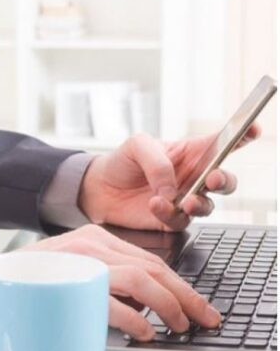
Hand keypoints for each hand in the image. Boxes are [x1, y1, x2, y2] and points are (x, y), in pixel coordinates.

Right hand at [0, 225, 221, 340]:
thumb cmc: (25, 282)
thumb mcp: (71, 271)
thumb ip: (102, 279)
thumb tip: (143, 306)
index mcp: (95, 238)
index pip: (150, 259)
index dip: (180, 284)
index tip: (196, 305)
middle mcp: (92, 243)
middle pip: (155, 266)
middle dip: (186, 296)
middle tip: (202, 318)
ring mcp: (81, 259)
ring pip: (143, 278)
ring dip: (169, 305)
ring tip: (178, 326)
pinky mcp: (69, 278)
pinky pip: (114, 298)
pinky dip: (137, 318)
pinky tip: (144, 331)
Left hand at [79, 125, 260, 230]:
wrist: (98, 188)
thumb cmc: (122, 162)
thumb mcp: (137, 146)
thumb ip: (157, 161)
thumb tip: (171, 189)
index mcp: (192, 153)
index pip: (223, 143)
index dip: (243, 135)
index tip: (253, 129)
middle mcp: (194, 177)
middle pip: (225, 181)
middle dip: (225, 181)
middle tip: (212, 179)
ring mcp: (184, 200)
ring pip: (208, 206)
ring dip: (198, 204)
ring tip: (183, 200)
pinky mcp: (170, 220)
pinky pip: (179, 221)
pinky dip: (168, 213)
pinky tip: (155, 204)